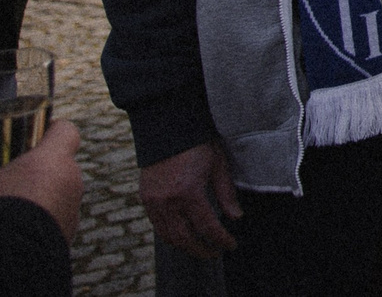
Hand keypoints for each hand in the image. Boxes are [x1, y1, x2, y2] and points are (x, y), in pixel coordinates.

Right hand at [0, 117, 82, 245]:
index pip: (67, 131)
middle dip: (40, 169)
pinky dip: (40, 221)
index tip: (34, 136)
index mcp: (53, 160)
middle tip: (13, 178)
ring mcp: (73, 210)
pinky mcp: (68, 236)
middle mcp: (72, 182)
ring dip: (41, 197)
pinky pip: (56, 219)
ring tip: (11, 210)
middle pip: (62, 165)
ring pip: (60, 194)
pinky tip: (15, 231)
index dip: (50, 130)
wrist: (3, 262)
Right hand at [139, 138, 240, 258]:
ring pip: (168, 236)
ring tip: (200, 248)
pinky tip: (182, 236)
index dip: (220, 239)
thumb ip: (226, 193)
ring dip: (185, 246)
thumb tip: (236, 217)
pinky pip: (157, 225)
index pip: (207, 227)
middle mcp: (168, 201)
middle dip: (201, 250)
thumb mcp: (218, 165)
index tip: (231, 245)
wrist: (167, 128)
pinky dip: (170, 235)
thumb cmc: (197, 143)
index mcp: (188, 192)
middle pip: (185, 238)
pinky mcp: (145, 198)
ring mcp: (153, 201)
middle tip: (215, 253)